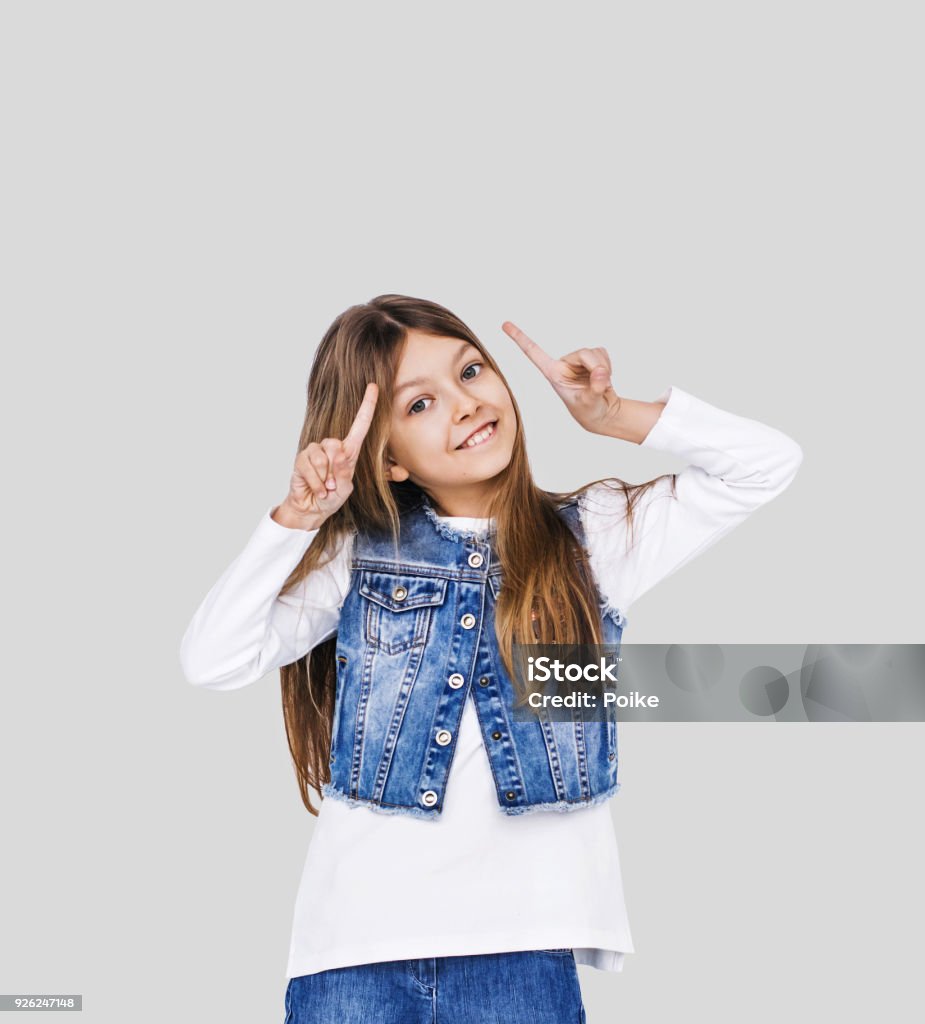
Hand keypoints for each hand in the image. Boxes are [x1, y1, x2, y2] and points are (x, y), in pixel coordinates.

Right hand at [276, 383, 378, 529]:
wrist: (311, 508)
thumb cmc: (332, 497)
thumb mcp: (345, 489)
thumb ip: (345, 472)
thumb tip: (338, 452)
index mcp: (349, 451)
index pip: (360, 425)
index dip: (367, 406)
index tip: (374, 387)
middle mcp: (332, 447)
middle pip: (336, 445)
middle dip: (335, 469)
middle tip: (333, 484)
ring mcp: (316, 451)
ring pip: (322, 457)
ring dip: (324, 478)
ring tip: (325, 487)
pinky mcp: (302, 458)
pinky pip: (310, 467)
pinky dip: (315, 482)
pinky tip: (317, 489)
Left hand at [502, 321, 622, 435]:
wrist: (602, 413)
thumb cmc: (590, 411)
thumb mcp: (591, 403)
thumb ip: (595, 388)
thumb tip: (601, 373)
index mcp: (553, 373)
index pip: (533, 353)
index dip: (520, 338)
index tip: (504, 324)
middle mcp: (563, 364)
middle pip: (583, 352)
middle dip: (596, 367)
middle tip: (601, 383)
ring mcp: (577, 361)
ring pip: (595, 352)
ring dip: (603, 367)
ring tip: (601, 384)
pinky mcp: (592, 359)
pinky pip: (603, 352)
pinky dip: (608, 365)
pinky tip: (605, 378)